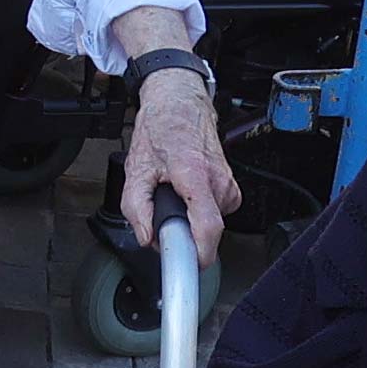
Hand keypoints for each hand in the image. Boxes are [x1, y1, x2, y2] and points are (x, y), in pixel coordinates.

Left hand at [113, 50, 232, 264]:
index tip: (189, 265)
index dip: (200, 254)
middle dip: (183, 232)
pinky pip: (214, 211)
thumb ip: (136, 208)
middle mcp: (218, 181)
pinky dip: (197, 208)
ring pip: (210, 221)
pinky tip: (185, 190)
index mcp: (195, 175)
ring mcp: (228, 183)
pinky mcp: (231, 185)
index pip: (209, 228)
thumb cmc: (161, 128)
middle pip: (207, 230)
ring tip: (173, 192)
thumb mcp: (136, 168)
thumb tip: (147, 237)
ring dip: (188, 217)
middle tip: (162, 213)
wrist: (180, 102)